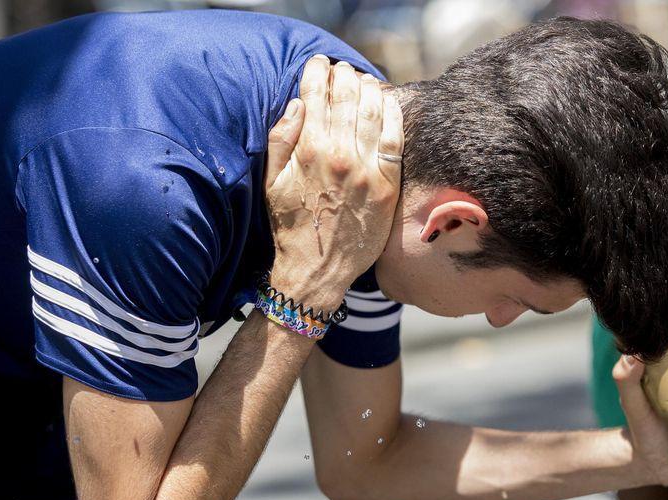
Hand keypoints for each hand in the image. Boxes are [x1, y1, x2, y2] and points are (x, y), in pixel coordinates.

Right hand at [263, 55, 402, 304]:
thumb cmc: (290, 225)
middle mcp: (341, 156)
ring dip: (369, 88)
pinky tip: (387, 102)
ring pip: (373, 111)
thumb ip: (281, 139)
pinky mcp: (387, 185)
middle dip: (344, 75)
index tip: (318, 64)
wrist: (318, 268)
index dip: (317, 72)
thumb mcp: (271, 182)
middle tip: (342, 69)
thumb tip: (296, 104)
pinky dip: (393, 113)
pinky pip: (395, 138)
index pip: (316, 95)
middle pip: (348, 97)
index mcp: (309, 152)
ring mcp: (368, 170)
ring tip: (363, 80)